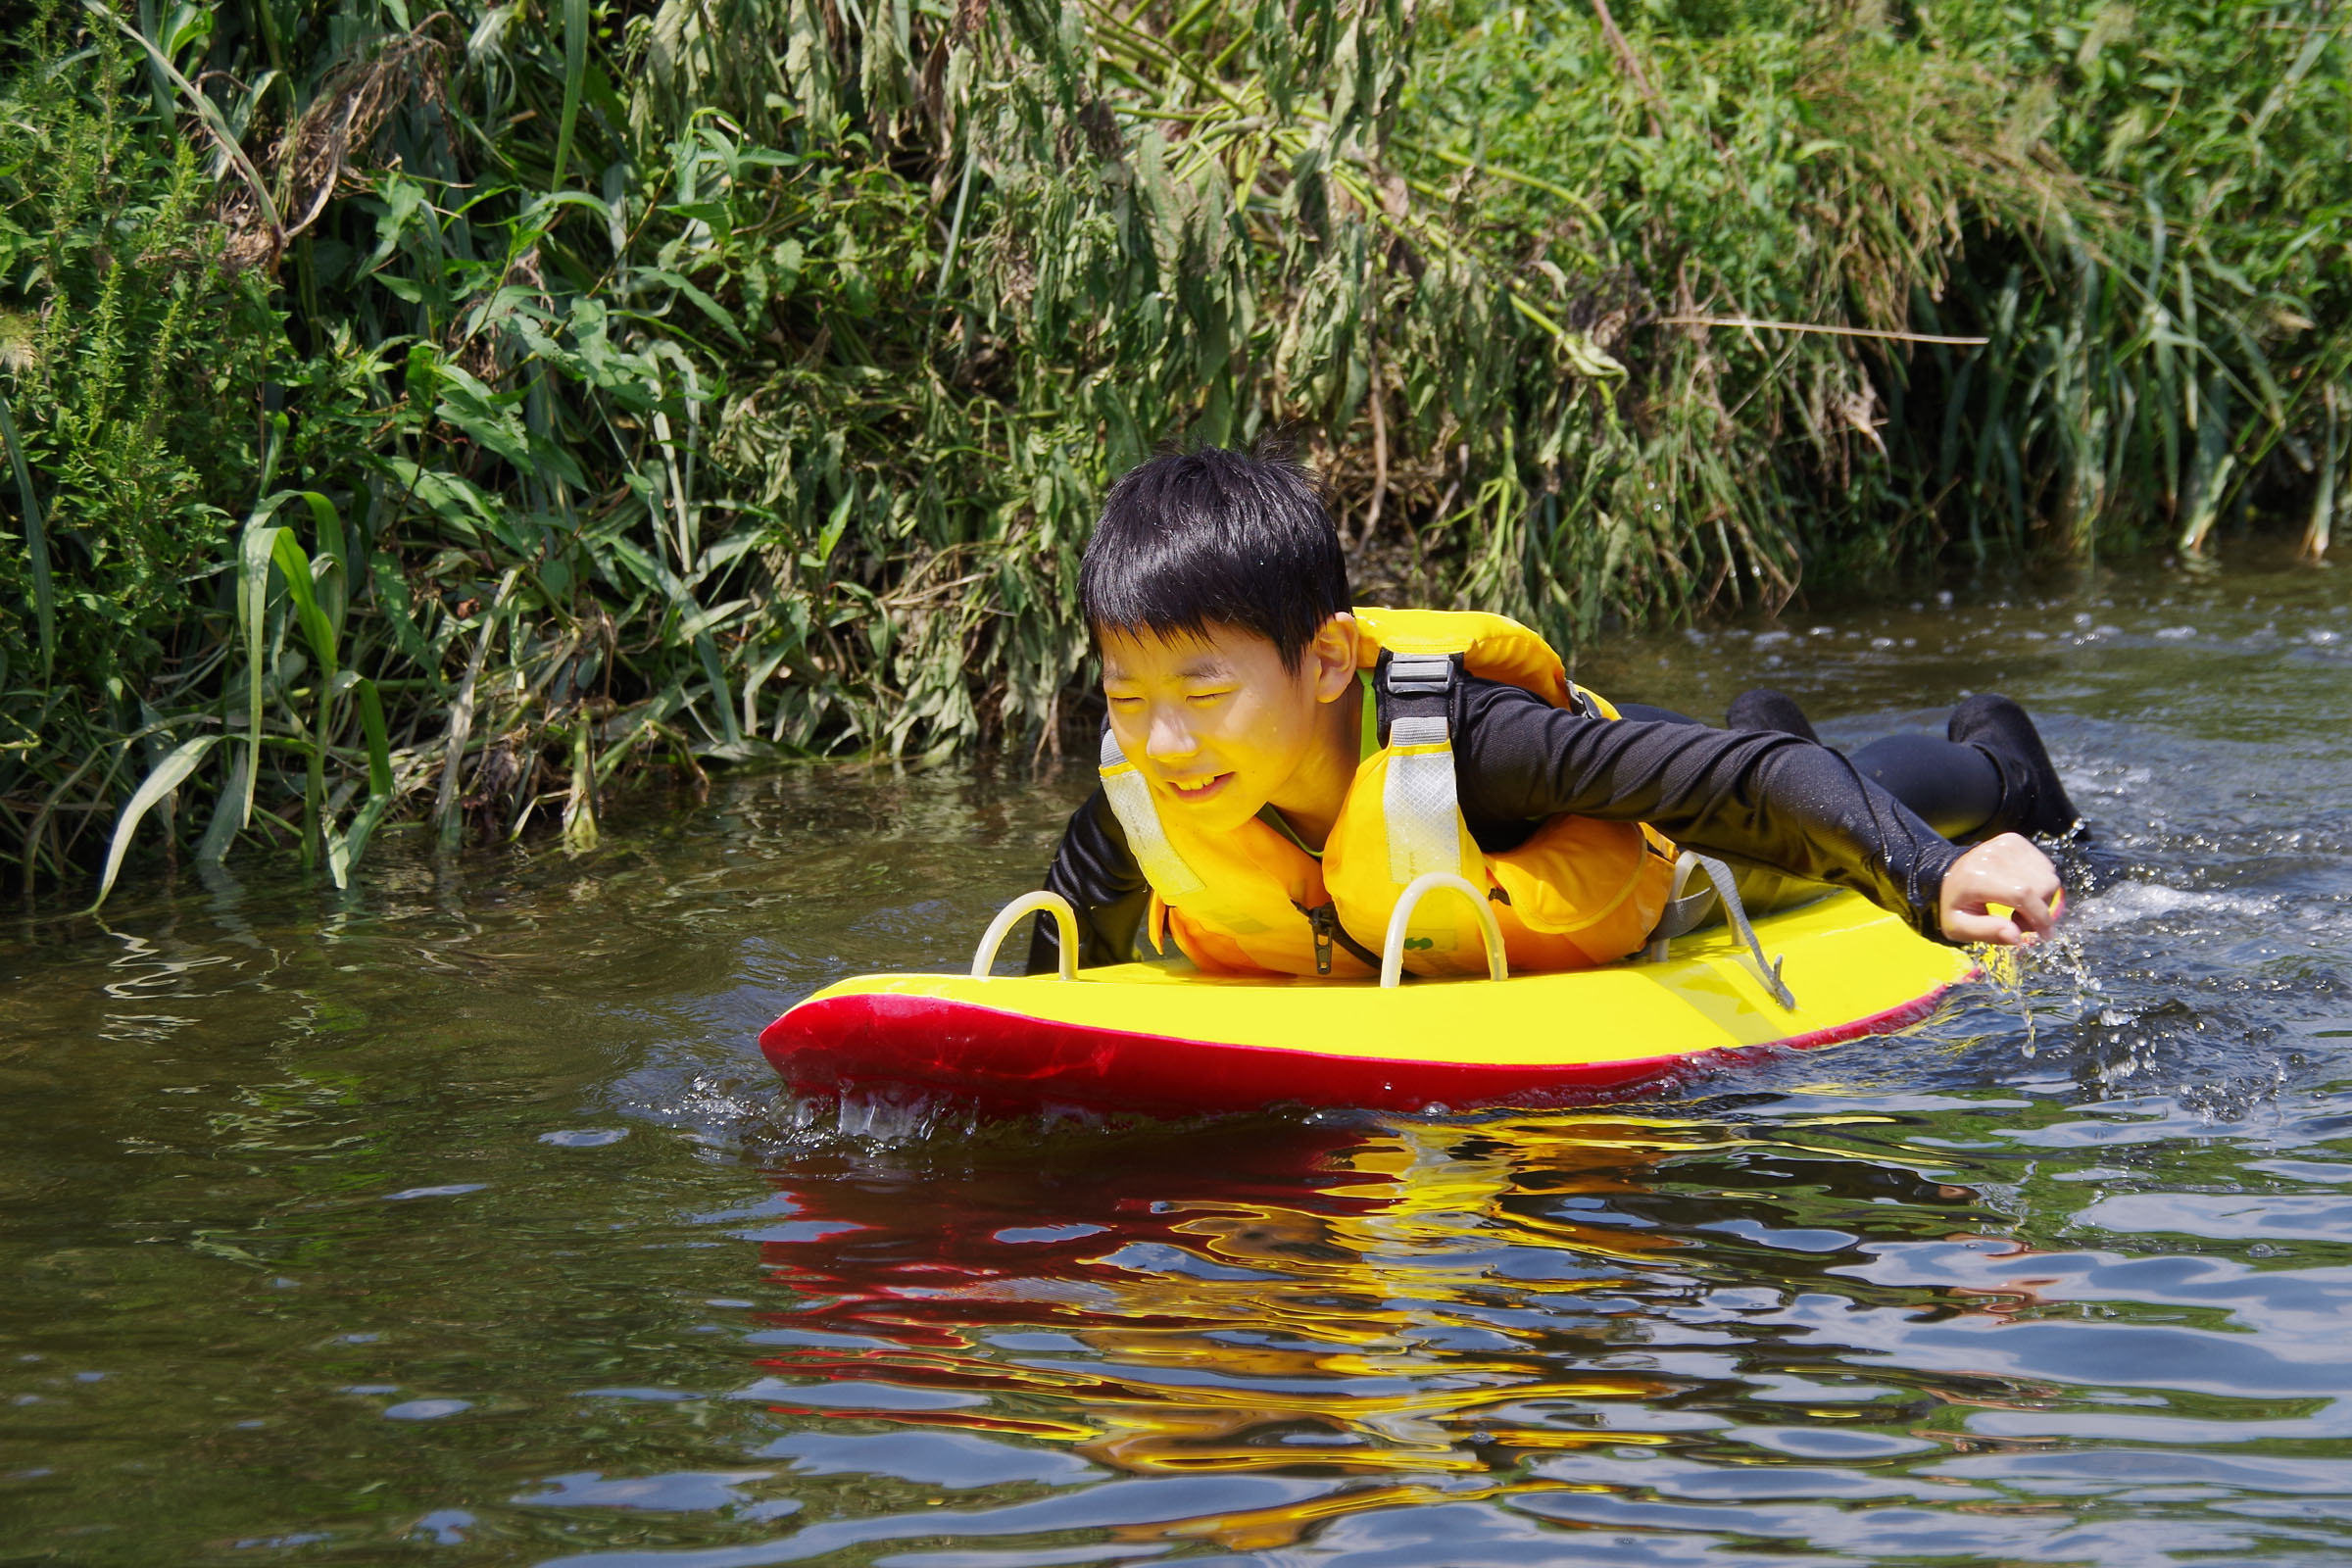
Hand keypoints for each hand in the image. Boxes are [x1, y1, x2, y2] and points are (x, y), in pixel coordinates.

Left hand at [1939, 832, 2061, 946]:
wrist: (1947, 874)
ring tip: (2019, 905)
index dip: (2040, 917)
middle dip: (2039, 910)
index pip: (2022, 894)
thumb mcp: (1959, 927)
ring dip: (2042, 898)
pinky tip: (2022, 890)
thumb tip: (2015, 937)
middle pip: (2041, 886)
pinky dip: (2040, 883)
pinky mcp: (2015, 840)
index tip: (2045, 935)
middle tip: (2019, 920)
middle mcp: (1994, 856)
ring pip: (2048, 877)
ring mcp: (2006, 844)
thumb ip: (1986, 932)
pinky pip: (2045, 866)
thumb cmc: (1954, 904)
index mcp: (1977, 877)